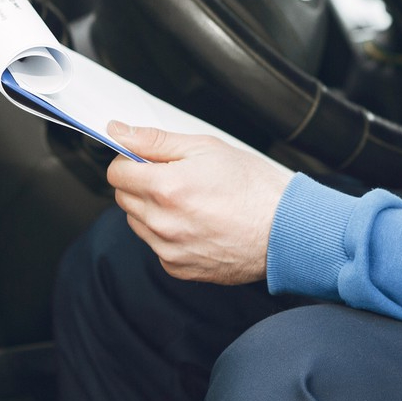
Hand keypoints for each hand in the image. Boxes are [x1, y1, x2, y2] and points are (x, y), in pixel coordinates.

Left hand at [106, 124, 295, 284]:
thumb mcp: (206, 148)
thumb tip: (119, 132)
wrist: (284, 230)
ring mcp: (169, 249)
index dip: (130, 161)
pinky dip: (167, 234)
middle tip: (175, 177)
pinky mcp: (178, 268)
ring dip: (152, 209)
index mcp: (166, 188)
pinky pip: (156, 246)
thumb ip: (155, 140)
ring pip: (137, 223)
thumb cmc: (253, 187)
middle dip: (141, 184)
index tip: (147, 160)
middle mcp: (162, 222)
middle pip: (123, 198)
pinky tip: (196, 223)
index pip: (116, 173)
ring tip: (190, 201)